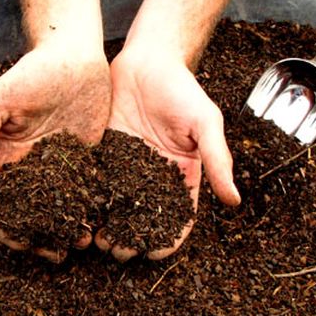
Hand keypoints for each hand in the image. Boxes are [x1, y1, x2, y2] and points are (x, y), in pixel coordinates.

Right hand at [0, 42, 110, 262]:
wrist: (74, 56)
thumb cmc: (32, 73)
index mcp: (4, 158)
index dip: (4, 227)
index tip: (20, 243)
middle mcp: (30, 169)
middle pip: (29, 214)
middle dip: (39, 237)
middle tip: (56, 254)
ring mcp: (59, 167)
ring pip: (59, 209)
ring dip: (66, 230)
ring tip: (80, 242)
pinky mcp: (86, 161)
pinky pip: (86, 192)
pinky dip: (89, 211)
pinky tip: (98, 222)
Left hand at [95, 47, 239, 261]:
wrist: (147, 61)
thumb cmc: (182, 89)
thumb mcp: (205, 123)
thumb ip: (217, 160)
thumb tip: (235, 201)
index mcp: (182, 175)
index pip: (178, 215)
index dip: (170, 238)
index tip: (156, 254)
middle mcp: (153, 177)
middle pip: (143, 218)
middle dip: (132, 239)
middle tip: (118, 252)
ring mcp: (127, 168)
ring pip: (117, 207)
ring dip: (109, 227)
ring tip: (96, 241)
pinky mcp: (105, 156)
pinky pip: (97, 184)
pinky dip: (90, 203)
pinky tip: (80, 216)